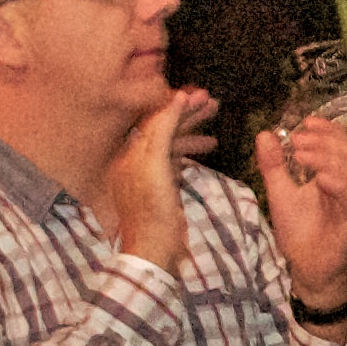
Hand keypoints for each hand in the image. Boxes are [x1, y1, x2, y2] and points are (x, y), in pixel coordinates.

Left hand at [107, 88, 220, 265]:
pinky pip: (175, 161)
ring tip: (215, 123)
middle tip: (213, 103)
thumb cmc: (153, 209)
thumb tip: (176, 97)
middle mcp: (135, 161)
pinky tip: (207, 148)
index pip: (154, 119)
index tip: (201, 95)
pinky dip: (190, 152)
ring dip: (192, 133)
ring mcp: (148, 176)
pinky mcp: (160, 189)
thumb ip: (163, 129)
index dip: (177, 105)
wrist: (155, 250)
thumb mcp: (156, 164)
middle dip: (187, 116)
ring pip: (171, 144)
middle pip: (162, 129)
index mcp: (130, 153)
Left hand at [253, 111, 346, 308]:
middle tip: (297, 141)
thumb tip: (264, 134)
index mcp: (331, 173)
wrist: (308, 268)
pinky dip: (338, 183)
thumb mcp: (280, 193)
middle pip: (346, 149)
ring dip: (324, 157)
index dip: (326, 129)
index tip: (306, 122)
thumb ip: (273, 165)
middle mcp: (345, 183)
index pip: (338, 142)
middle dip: (321, 139)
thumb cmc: (298, 231)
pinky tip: (320, 179)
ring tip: (299, 156)